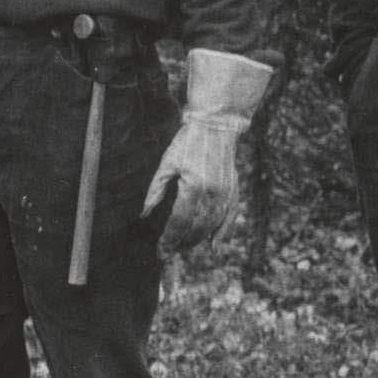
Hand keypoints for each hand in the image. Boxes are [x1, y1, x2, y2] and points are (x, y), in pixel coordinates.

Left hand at [140, 118, 238, 249]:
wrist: (216, 126)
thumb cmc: (187, 143)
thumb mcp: (166, 164)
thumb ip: (155, 191)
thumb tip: (144, 215)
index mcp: (193, 188)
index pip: (179, 223)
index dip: (169, 239)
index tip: (160, 251)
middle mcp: (213, 195)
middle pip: (196, 229)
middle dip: (182, 243)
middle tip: (169, 251)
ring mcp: (226, 194)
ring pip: (212, 226)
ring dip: (198, 240)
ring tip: (184, 247)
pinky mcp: (233, 192)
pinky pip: (229, 218)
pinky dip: (222, 233)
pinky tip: (214, 245)